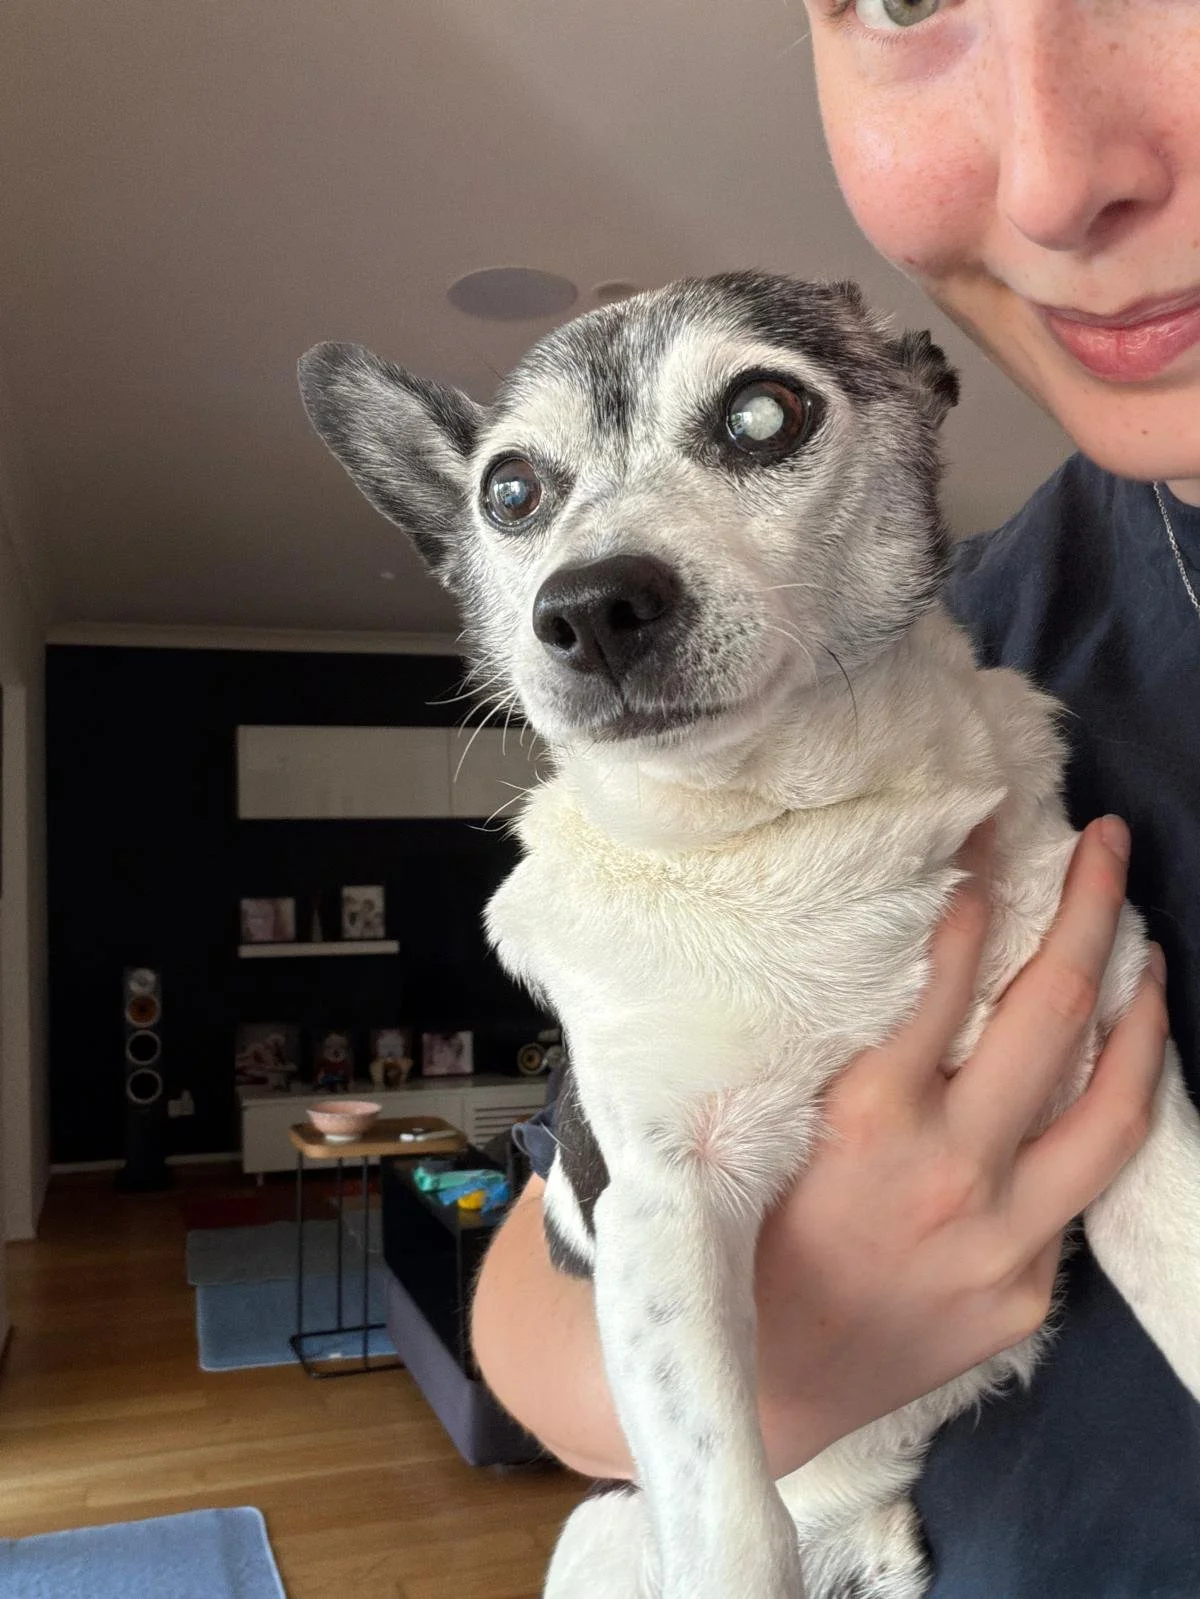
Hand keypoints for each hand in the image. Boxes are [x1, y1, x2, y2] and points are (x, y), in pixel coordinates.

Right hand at [754, 816, 1168, 1475]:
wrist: (751, 1386)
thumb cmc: (732, 1234)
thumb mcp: (751, 1120)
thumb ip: (823, 1038)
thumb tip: (876, 942)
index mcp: (869, 1116)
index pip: (952, 968)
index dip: (981, 882)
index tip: (996, 823)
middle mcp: (953, 1171)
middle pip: (1052, 1013)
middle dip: (1091, 912)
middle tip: (1107, 845)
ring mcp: (1006, 1239)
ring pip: (1114, 1107)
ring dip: (1140, 1016)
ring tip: (1148, 954)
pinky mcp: (1028, 1293)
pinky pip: (1083, 1188)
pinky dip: (1100, 1118)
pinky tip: (1101, 1081)